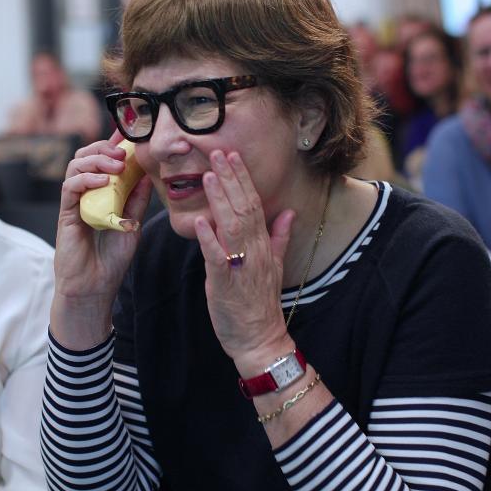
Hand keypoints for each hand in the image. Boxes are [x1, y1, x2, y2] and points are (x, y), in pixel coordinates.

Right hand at [51, 132, 151, 348]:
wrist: (95, 288)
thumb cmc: (111, 260)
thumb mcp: (132, 224)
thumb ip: (137, 200)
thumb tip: (148, 174)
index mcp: (102, 194)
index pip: (104, 161)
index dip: (113, 144)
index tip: (127, 132)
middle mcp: (86, 195)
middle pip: (86, 156)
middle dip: (103, 147)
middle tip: (122, 151)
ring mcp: (74, 203)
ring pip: (75, 166)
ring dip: (96, 159)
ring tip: (115, 164)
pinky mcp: (65, 213)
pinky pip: (70, 186)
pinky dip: (85, 178)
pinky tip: (103, 181)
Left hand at [193, 150, 294, 363]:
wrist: (260, 338)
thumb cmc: (260, 303)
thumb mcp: (276, 267)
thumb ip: (280, 237)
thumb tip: (289, 212)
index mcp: (263, 245)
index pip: (254, 204)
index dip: (243, 178)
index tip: (232, 156)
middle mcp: (255, 251)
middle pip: (244, 208)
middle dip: (231, 179)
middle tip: (218, 152)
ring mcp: (241, 266)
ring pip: (232, 226)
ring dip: (220, 200)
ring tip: (209, 176)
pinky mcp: (225, 283)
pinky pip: (218, 257)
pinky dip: (209, 238)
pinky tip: (200, 220)